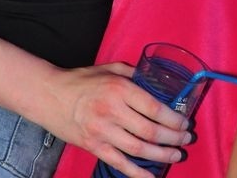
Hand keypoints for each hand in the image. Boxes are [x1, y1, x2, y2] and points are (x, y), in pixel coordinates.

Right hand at [44, 62, 191, 176]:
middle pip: (150, 130)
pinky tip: (152, 176)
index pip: (154, 107)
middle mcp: (112, 111)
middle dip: (173, 138)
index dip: (173, 118)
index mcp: (119, 89)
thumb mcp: (110, 68)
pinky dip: (137, 172)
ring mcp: (102, 131)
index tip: (185, 122)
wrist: (50, 95)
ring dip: (161, 155)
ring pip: (138, 149)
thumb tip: (157, 81)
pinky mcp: (94, 146)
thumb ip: (134, 74)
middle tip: (186, 139)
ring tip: (176, 155)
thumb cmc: (82, 80)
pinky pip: (120, 163)